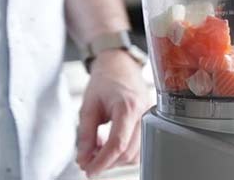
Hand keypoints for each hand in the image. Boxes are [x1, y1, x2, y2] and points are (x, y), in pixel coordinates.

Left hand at [76, 50, 151, 177]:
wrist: (120, 65)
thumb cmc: (105, 80)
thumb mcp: (88, 106)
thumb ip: (86, 135)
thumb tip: (84, 159)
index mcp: (127, 107)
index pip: (118, 144)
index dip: (102, 162)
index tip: (89, 170)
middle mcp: (143, 114)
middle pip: (128, 152)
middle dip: (107, 162)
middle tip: (87, 159)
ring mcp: (150, 118)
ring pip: (136, 153)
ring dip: (115, 158)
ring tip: (98, 147)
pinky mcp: (150, 122)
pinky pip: (140, 146)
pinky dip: (124, 152)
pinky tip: (110, 143)